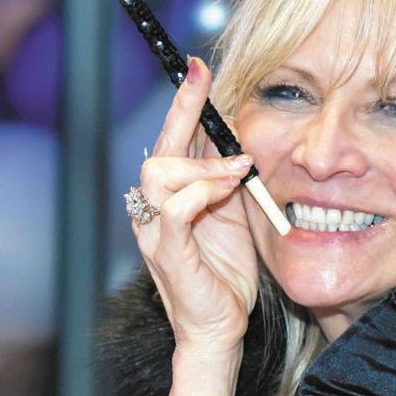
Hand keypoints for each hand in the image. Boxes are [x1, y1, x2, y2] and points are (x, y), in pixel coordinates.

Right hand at [133, 58, 260, 356]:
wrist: (219, 328)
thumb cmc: (225, 273)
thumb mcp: (234, 212)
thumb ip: (230, 176)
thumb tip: (238, 134)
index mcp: (171, 194)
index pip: (173, 137)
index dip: (184, 101)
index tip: (197, 66)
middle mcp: (154, 207)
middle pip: (161, 146)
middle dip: (183, 110)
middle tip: (205, 83)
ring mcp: (156, 230)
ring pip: (160, 172)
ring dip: (204, 163)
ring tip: (241, 168)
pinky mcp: (167, 253)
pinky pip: (174, 210)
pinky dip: (201, 192)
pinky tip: (227, 189)